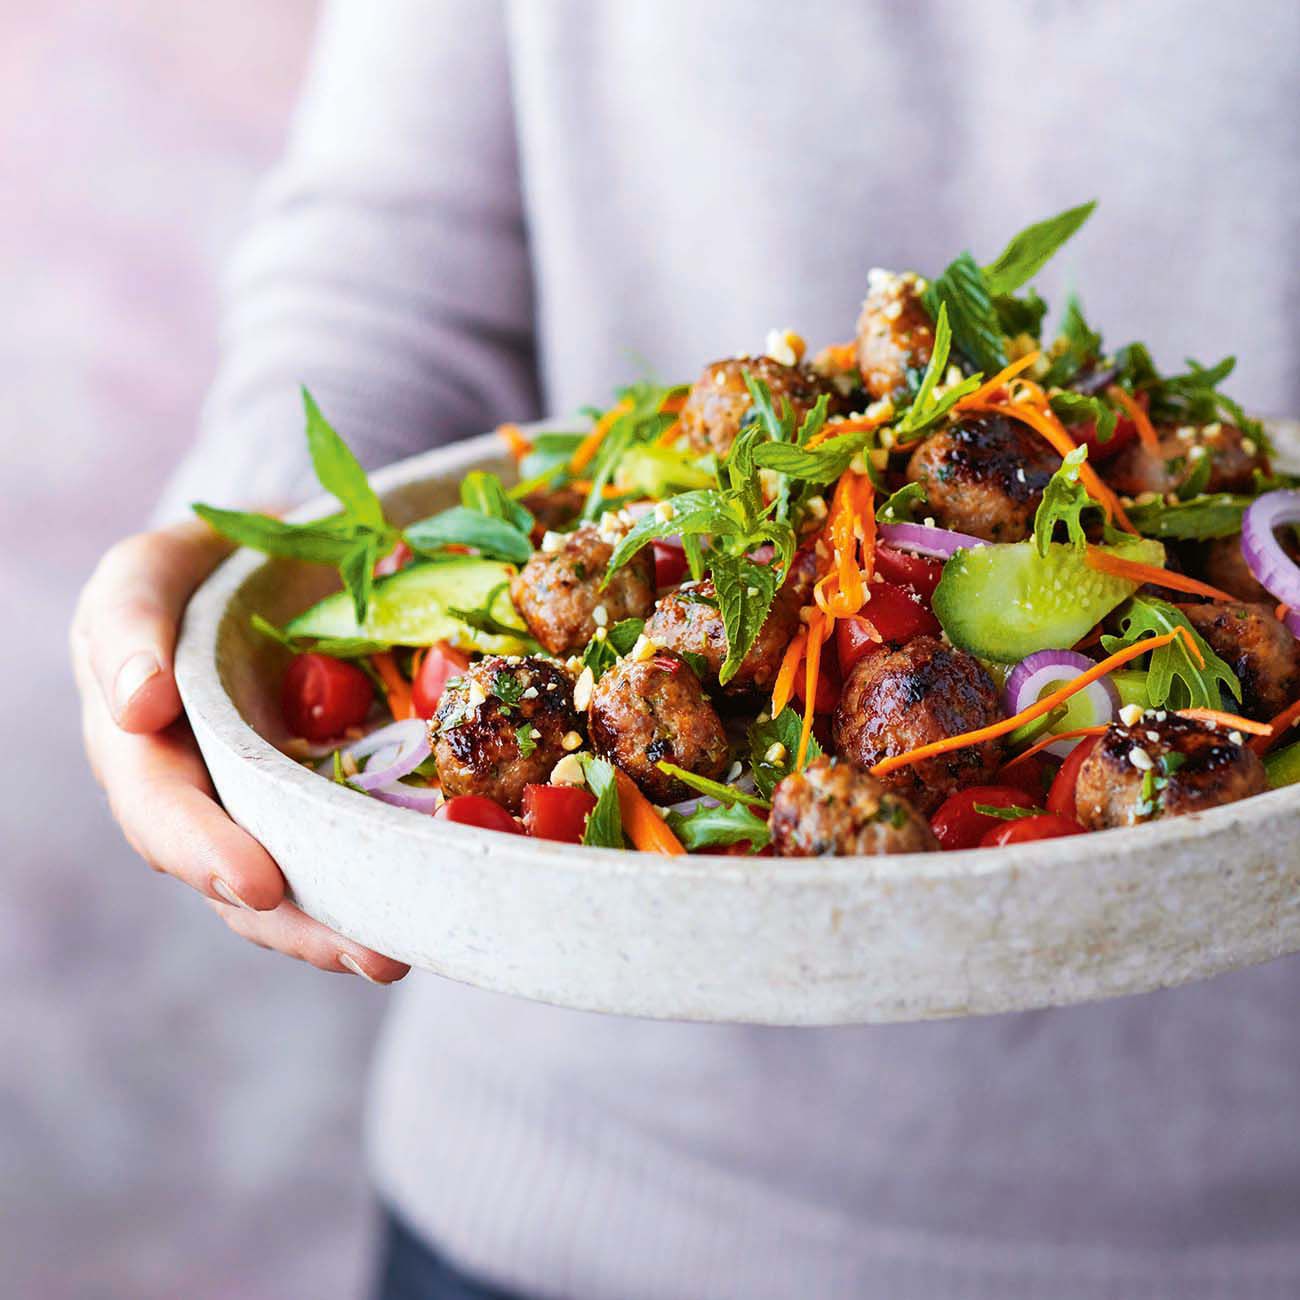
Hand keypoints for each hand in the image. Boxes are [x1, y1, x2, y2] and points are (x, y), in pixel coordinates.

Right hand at [71, 521, 409, 983]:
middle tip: (366, 953)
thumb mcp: (147, 577)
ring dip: (336, 929)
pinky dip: (365, 890)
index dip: (205, 850)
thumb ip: (128, 627)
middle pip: (229, 878)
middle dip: (295, 922)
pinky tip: (411, 916)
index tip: (259, 884)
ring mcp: (253, 807)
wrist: (260, 571)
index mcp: (137, 745)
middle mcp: (193, 794)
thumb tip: (137, 707)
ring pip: (282, 888)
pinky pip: (332, 855)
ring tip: (394, 957)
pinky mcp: (312, 804)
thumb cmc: (191, 575)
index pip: (160, 809)